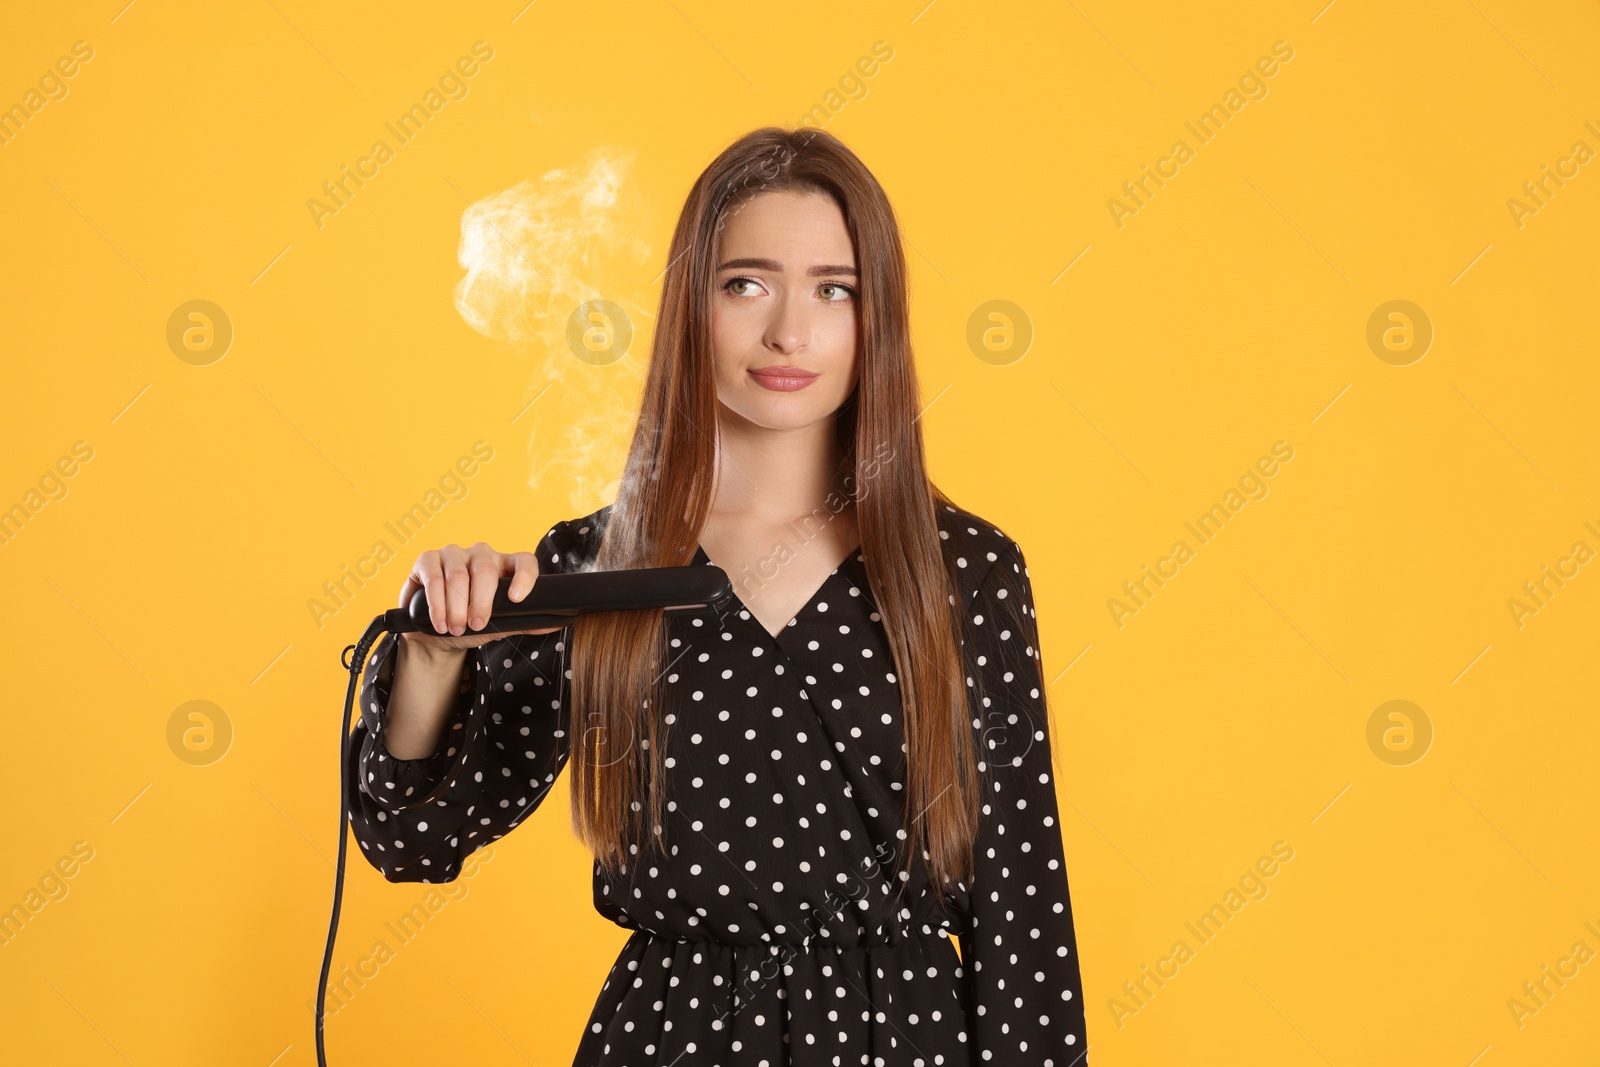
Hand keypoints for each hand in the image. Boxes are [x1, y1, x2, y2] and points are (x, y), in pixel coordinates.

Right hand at [397, 541, 564, 653]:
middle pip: (486, 570)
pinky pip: (433, 576)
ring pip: (458, 575)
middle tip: (476, 625)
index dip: (524, 577)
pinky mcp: (427, 559)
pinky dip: (436, 603)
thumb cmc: (472, 623)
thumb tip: (558, 623)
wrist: (437, 632)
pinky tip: (439, 621)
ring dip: (456, 606)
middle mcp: (481, 555)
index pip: (524, 561)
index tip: (516, 599)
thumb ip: (524, 621)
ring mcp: (454, 554)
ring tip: (456, 629)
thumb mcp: (500, 624)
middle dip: (481, 602)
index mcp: (505, 566)